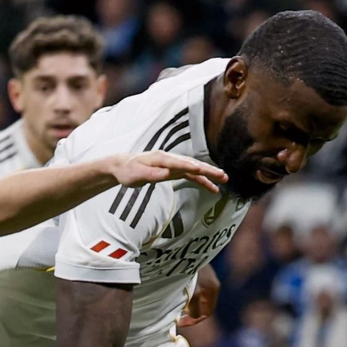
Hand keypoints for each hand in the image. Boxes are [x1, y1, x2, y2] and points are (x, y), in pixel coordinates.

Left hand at [109, 151, 226, 193]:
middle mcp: (169, 159)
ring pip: (194, 169)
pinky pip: (190, 175)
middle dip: (208, 169)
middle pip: (192, 164)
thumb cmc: (128, 171)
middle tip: (223, 175)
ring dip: (209, 174)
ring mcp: (173, 164)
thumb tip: (167, 174)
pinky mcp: (173, 171)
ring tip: (224, 179)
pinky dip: (201, 180)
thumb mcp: (137, 174)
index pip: (179, 163)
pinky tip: (212, 188)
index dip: (191, 166)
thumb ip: (152, 174)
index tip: (203, 170)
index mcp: (161, 158)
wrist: (122, 166)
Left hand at [178, 263, 220, 327]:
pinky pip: (197, 290)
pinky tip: (178, 293)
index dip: (193, 321)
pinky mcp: (201, 272)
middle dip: (191, 314)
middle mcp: (213, 284)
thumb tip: (193, 316)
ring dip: (190, 305)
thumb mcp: (192, 291)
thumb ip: (194, 305)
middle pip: (204, 307)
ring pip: (200, 299)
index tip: (179, 322)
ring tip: (177, 306)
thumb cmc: (187, 268)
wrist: (187, 245)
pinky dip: (189, 296)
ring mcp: (208, 277)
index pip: (205, 313)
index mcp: (212, 289)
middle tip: (178, 316)